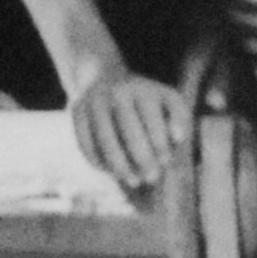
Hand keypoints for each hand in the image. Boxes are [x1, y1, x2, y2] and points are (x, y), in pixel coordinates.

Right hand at [69, 68, 192, 194]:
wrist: (102, 77)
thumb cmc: (144, 99)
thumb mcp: (166, 99)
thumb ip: (179, 117)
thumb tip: (179, 138)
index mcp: (142, 89)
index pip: (153, 121)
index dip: (161, 145)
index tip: (166, 161)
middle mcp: (117, 92)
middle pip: (130, 132)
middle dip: (143, 159)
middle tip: (152, 178)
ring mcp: (94, 102)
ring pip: (106, 141)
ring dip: (121, 166)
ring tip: (133, 180)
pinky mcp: (77, 112)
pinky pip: (86, 143)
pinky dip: (98, 161)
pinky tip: (111, 171)